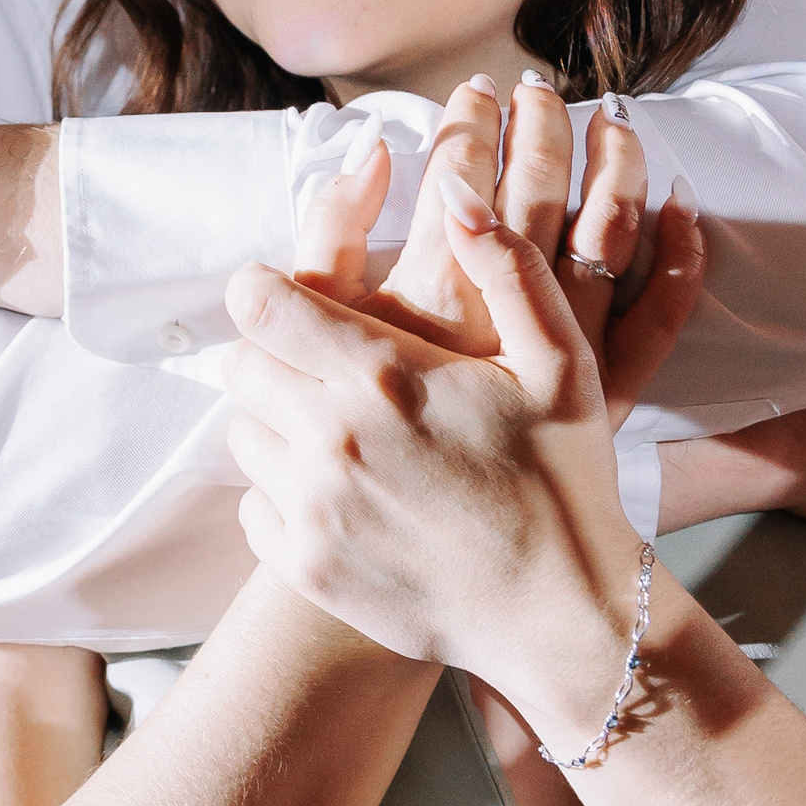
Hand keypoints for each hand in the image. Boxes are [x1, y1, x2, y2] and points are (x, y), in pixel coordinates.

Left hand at [224, 195, 639, 673]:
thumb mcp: (559, 361)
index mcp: (386, 375)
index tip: (288, 297)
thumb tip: (458, 193)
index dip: (263, 290)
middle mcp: (334, 439)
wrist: (560, 612)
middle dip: (272, 353)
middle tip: (323, 366)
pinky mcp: (305, 565)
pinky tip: (342, 494)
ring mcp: (313, 508)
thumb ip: (507, 266)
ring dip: (277, 422)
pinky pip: (253, 504)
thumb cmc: (565, 480)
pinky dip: (282, 493)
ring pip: (244, 433)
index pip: (260, 303)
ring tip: (340, 431)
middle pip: (240, 364)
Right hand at [295, 77, 706, 425]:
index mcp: (435, 291)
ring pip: (609, 229)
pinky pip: (663, 314)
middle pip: (537, 184)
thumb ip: (332, 235)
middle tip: (531, 90)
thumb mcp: (323, 333)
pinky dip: (681, 254)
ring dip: (612, 161)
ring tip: (606, 118)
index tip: (470, 95)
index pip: (460, 172)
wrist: (423, 538)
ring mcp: (567, 348)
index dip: (467, 121)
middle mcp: (509, 311)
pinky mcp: (610, 390)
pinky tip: (677, 204)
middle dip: (537, 122)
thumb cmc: (357, 434)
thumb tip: (369, 149)